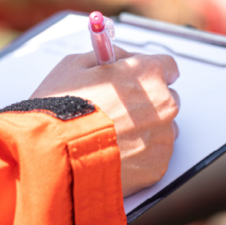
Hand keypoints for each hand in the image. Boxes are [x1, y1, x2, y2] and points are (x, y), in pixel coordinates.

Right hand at [31, 46, 179, 195]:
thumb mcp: (75, 66)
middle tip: (117, 112)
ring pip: (161, 130)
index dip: (148, 73)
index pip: (167, 66)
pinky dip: (139, 156)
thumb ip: (106, 58)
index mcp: (147, 75)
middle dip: (146, 103)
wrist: (57, 157)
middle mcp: (163, 105)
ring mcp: (162, 137)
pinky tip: (115, 155)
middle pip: (166, 99)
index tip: (140, 80)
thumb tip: (119, 59)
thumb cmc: (63, 112)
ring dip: (144, 131)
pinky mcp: (157, 166)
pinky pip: (154, 156)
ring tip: (113, 138)